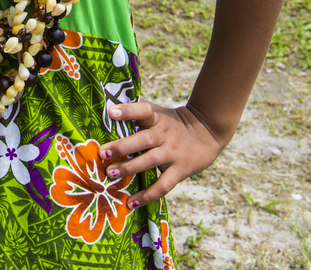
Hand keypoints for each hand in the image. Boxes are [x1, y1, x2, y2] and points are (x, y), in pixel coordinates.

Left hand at [103, 101, 225, 208]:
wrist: (208, 131)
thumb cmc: (173, 122)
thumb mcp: (158, 112)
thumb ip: (137, 112)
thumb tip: (107, 107)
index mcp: (157, 118)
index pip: (143, 111)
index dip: (128, 110)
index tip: (111, 112)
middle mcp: (164, 134)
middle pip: (143, 139)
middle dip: (122, 147)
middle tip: (103, 153)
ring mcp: (172, 153)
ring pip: (150, 161)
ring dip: (129, 168)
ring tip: (111, 174)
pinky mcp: (180, 170)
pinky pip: (163, 185)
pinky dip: (147, 196)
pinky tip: (131, 203)